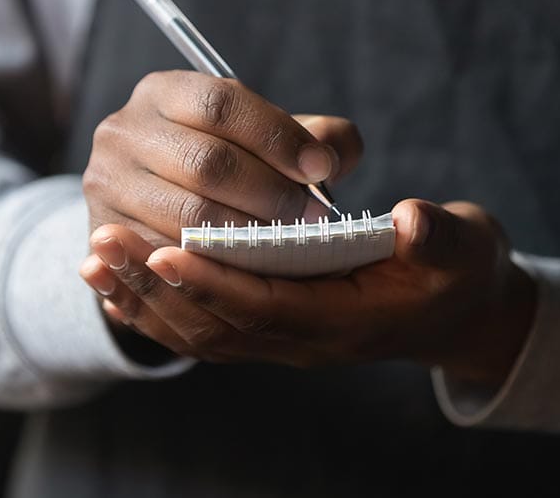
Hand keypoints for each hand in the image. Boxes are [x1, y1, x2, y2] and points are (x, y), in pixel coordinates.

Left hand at [80, 198, 536, 386]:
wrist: (455, 307)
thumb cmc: (458, 270)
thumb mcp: (465, 248)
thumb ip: (440, 237)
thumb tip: (410, 219)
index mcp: (347, 321)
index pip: (268, 306)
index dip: (216, 280)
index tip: (164, 247)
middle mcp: (305, 341)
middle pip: (217, 322)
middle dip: (157, 285)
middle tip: (102, 243)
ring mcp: (284, 340)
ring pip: (200, 330)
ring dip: (144, 297)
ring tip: (94, 258)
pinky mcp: (271, 327)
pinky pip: (202, 329)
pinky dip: (155, 310)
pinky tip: (116, 286)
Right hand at [83, 70, 361, 247]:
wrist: (155, 209)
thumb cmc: (229, 165)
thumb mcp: (266, 140)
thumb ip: (316, 137)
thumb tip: (332, 157)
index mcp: (165, 92)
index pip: (222, 105)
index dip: (277, 137)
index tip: (320, 168)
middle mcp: (124, 130)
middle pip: (207, 163)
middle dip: (271, 193)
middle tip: (312, 216)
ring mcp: (107, 183)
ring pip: (190, 216)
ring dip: (250, 235)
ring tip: (287, 244)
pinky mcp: (105, 232)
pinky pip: (169, 255)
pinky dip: (216, 264)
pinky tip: (250, 267)